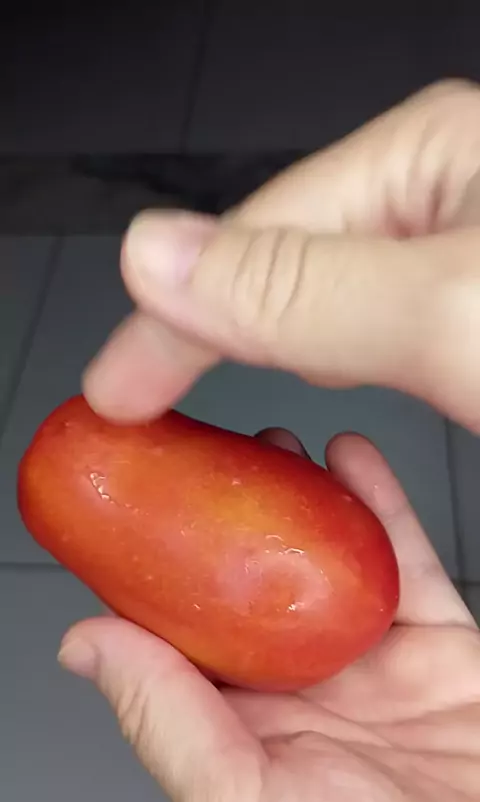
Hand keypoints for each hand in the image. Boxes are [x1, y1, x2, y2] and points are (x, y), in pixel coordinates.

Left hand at [58, 431, 479, 801]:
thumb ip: (167, 719)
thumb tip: (87, 647)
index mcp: (248, 726)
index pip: (193, 630)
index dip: (170, 567)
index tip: (153, 506)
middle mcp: (311, 690)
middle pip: (268, 584)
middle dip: (247, 519)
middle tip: (225, 461)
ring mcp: (378, 669)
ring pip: (339, 564)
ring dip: (311, 500)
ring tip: (280, 447)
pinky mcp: (443, 654)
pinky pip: (412, 566)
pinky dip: (384, 508)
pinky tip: (354, 460)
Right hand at [84, 79, 479, 431]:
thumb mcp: (444, 311)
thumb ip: (300, 290)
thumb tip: (160, 260)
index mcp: (428, 158)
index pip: (252, 237)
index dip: (170, 323)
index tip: (120, 388)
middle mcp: (443, 194)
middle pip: (285, 264)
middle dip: (219, 332)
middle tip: (152, 397)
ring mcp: (462, 256)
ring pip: (331, 300)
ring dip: (279, 351)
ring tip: (224, 389)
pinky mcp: (475, 312)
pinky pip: (382, 329)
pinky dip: (344, 366)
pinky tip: (338, 377)